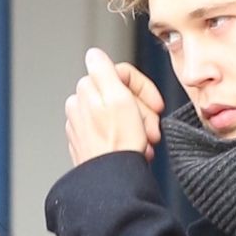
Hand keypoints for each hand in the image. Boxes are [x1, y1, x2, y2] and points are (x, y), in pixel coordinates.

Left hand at [64, 48, 163, 165]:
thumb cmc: (118, 145)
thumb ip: (103, 69)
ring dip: (138, 128)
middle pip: (122, 95)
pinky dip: (127, 140)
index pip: (123, 74)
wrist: (111, 182)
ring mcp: (83, 125)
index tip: (155, 104)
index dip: (144, 88)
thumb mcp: (118, 98)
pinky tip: (133, 149)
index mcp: (88, 89)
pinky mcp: (87, 143)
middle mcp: (80, 105)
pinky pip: (114, 133)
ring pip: (121, 115)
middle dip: (142, 111)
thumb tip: (94, 54)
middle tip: (151, 128)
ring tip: (144, 143)